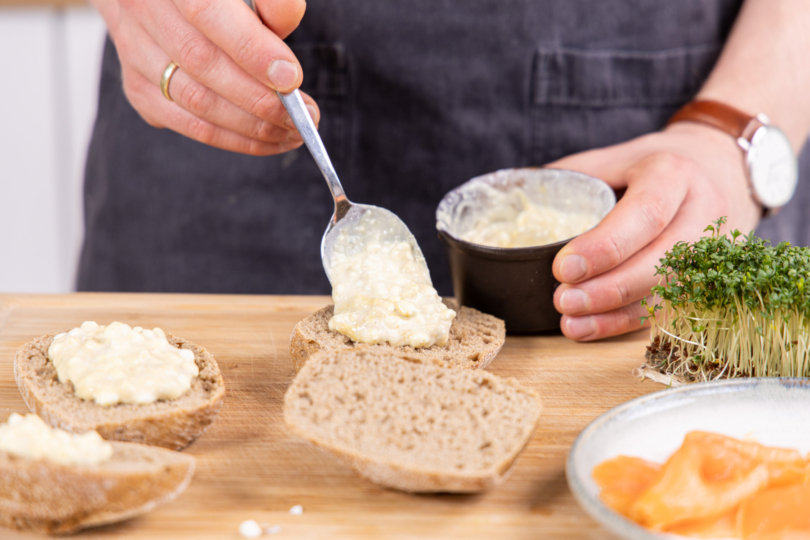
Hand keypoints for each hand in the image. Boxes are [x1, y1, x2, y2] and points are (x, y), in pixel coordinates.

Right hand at [91, 0, 318, 154]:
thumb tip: (289, 16)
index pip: (207, 12)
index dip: (251, 49)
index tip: (291, 78)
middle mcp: (141, 9)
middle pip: (201, 64)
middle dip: (260, 98)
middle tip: (304, 115)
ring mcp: (133, 52)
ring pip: (194, 102)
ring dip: (251, 126)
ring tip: (293, 132)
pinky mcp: (138, 88)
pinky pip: (188, 124)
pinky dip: (233, 138)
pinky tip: (267, 140)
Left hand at [547, 122, 761, 340]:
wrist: (716, 167)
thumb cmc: (648, 165)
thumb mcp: (612, 157)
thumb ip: (570, 178)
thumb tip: (513, 200)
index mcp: (673, 173)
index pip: (645, 214)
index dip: (605, 246)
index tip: (563, 268)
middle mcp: (701, 211)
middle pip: (662, 260)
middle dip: (608, 288)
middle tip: (562, 300)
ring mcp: (711, 249)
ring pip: (668, 292)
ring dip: (614, 313)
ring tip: (569, 321)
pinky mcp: (705, 277)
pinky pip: (667, 309)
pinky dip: (624, 323)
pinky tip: (588, 329)